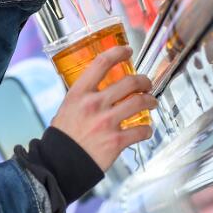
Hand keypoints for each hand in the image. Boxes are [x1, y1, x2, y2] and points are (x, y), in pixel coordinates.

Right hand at [49, 46, 156, 170]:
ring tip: (152, 102)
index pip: (102, 63)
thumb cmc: (63, 135)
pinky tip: (146, 130)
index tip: (127, 50)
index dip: (118, 53)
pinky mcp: (116, 141)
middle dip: (143, 81)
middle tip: (146, 83)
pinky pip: (141, 131)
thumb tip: (99, 88)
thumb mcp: (67, 106)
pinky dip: (147, 130)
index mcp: (80, 93)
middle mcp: (94, 104)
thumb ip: (84, 97)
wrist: (60, 162)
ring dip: (150, 101)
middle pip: (129, 82)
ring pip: (139, 103)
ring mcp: (107, 122)